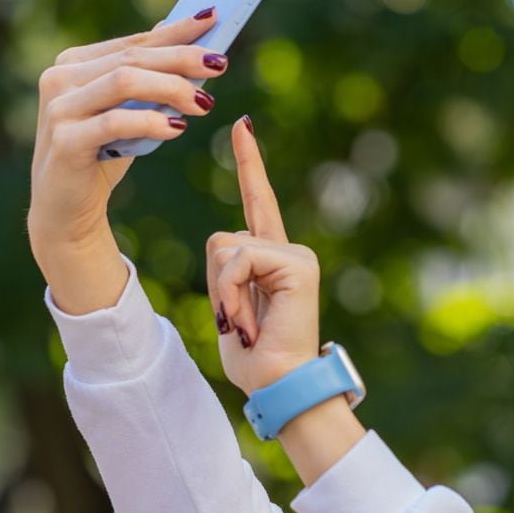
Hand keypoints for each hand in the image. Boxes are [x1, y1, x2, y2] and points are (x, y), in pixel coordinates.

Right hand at [26, 9, 226, 252]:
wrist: (64, 211)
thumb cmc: (100, 156)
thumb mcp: (127, 112)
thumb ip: (145, 76)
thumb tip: (177, 32)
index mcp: (74, 63)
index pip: (134, 42)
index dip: (175, 31)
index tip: (212, 19)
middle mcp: (60, 78)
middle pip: (132, 58)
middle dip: (181, 58)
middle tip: (220, 63)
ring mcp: (59, 108)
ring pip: (124, 81)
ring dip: (170, 88)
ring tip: (204, 102)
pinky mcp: (64, 140)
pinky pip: (114, 122)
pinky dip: (150, 122)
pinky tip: (177, 128)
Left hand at [208, 116, 322, 396]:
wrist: (281, 387)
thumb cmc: (255, 359)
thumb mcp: (230, 307)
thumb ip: (225, 272)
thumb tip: (224, 243)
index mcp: (271, 259)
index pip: (256, 201)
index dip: (250, 163)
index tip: (241, 125)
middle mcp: (288, 250)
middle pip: (221, 238)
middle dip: (216, 283)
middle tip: (240, 323)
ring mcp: (296, 255)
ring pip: (225, 246)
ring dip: (223, 291)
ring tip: (247, 324)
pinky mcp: (297, 263)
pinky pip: (239, 258)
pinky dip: (232, 292)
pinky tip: (251, 321)